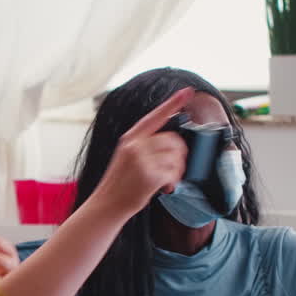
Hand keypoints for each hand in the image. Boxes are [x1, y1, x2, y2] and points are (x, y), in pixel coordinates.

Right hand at [91, 88, 191, 216]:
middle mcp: (135, 146)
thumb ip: (144, 144)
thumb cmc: (119, 182)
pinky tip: (165, 187)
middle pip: (173, 139)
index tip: (188, 91)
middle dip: (179, 154)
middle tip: (173, 168)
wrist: (107, 204)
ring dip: (177, 170)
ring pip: (176, 156)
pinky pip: (174, 172)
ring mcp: (142, 160)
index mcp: (130, 138)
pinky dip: (174, 181)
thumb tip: (172, 141)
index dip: (173, 103)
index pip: (155, 116)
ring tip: (167, 179)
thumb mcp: (126, 155)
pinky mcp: (149, 175)